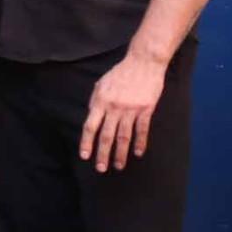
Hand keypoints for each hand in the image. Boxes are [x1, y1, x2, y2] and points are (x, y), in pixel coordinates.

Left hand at [79, 51, 166, 172]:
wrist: (143, 62)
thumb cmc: (120, 73)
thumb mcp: (101, 85)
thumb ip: (95, 102)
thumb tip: (91, 118)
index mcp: (100, 102)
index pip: (90, 127)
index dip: (87, 143)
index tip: (85, 156)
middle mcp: (114, 108)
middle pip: (107, 136)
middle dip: (103, 154)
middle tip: (101, 168)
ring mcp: (131, 109)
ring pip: (124, 136)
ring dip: (120, 153)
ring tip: (118, 166)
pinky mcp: (146, 109)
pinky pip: (142, 130)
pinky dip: (140, 143)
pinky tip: (138, 153)